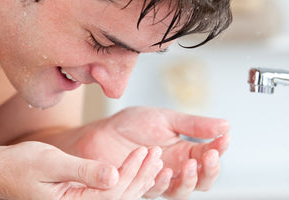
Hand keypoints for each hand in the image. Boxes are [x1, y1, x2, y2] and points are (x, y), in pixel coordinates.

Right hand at [0, 141, 162, 199]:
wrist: (0, 171)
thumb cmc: (20, 165)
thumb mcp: (51, 163)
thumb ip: (83, 171)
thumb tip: (114, 176)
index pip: (114, 191)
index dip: (133, 171)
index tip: (146, 151)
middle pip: (121, 196)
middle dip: (142, 174)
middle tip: (157, 153)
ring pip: (117, 196)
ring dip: (137, 178)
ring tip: (154, 161)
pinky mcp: (80, 198)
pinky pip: (108, 194)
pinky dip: (125, 182)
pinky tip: (137, 173)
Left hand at [66, 106, 229, 198]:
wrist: (103, 132)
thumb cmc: (132, 124)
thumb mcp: (166, 119)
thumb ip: (193, 125)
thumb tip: (225, 125)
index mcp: (184, 150)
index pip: (209, 155)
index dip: (220, 148)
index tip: (225, 138)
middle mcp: (175, 167)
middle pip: (202, 180)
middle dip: (210, 170)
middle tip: (210, 155)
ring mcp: (159, 179)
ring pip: (183, 191)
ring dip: (189, 180)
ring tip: (189, 164)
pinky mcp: (142, 185)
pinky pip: (156, 190)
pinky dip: (162, 182)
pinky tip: (163, 170)